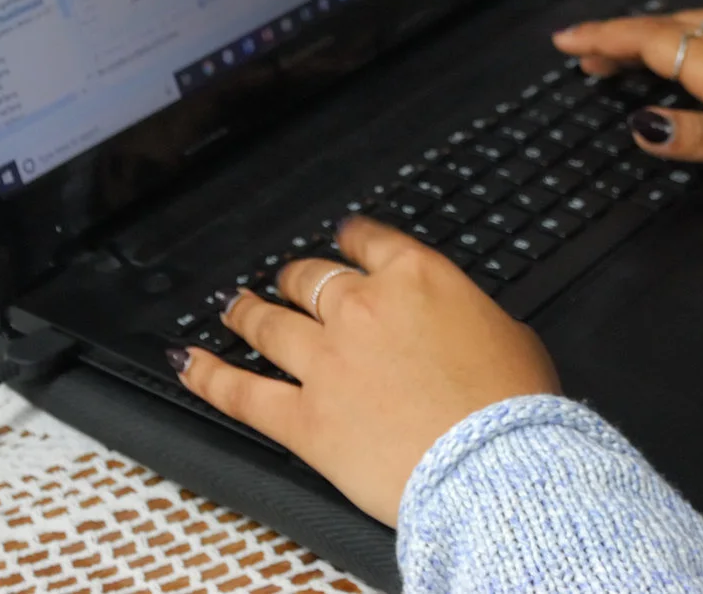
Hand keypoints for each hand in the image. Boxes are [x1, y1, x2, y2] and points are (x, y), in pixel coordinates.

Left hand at [171, 217, 558, 526]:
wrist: (494, 465)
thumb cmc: (514, 407)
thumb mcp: (508, 336)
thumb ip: (466, 318)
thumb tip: (456, 325)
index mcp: (417, 278)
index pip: (368, 241)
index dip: (349, 237)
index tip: (341, 238)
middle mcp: (363, 308)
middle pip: (312, 279)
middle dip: (297, 278)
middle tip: (289, 282)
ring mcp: (326, 361)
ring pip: (269, 324)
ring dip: (247, 312)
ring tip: (234, 306)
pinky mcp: (303, 418)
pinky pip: (241, 393)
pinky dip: (208, 376)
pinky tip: (188, 362)